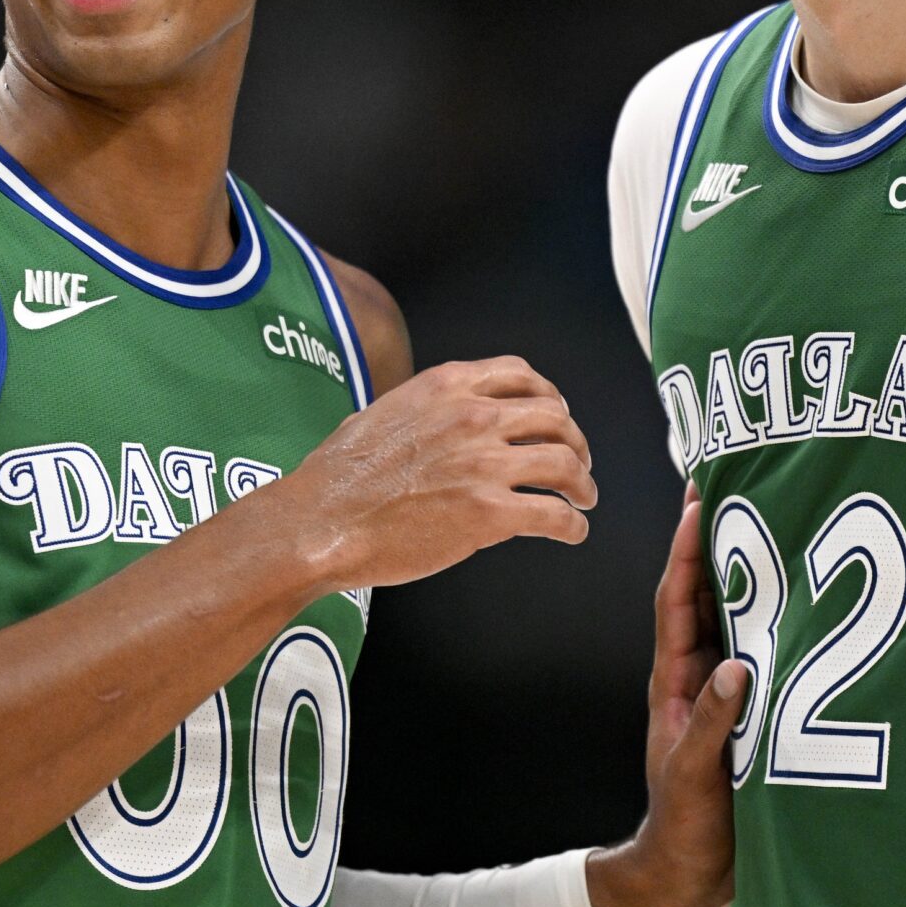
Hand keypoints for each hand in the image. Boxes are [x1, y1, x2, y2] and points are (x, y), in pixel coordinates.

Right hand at [276, 355, 596, 591]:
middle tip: (578, 463)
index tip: (555, 415)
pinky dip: (572, 525)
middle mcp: (474, 417)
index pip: (521, 375)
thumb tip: (434, 422)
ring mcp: (485, 465)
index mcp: (447, 387)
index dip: (548, 396)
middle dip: (574, 441)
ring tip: (583, 498)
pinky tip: (572, 532)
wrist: (322, 520)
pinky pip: (553, 515)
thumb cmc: (339, 476)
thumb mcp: (382, 412)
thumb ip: (423, 410)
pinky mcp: (489, 514)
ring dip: (582, 483)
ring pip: (565, 463)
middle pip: (554, 417)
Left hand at [586, 484, 746, 906]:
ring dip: (751, 567)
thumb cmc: (686, 826)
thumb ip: (716, 724)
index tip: (698, 497)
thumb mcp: (695, 776)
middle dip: (719, 538)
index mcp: (675, 681)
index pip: (676, 600)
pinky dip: (779, 614)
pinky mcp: (753, 705)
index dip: (686, 549)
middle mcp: (700, 672)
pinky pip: (765, 646)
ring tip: (776, 514)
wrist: (691, 872)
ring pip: (738, 614)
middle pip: (708, 591)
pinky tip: (807, 589)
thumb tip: (740, 668)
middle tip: (738, 480)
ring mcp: (726, 687)